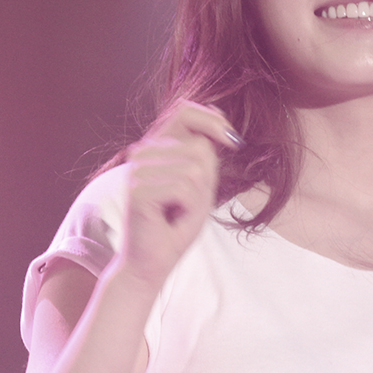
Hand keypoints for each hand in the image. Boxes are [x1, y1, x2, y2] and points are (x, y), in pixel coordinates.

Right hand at [118, 101, 241, 287]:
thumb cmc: (176, 225)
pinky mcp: (138, 190)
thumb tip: (219, 116)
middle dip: (207, 180)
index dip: (213, 120)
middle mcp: (142, 153)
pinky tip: (171, 219)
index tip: (235, 141)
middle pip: (198, 147)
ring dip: (198, 198)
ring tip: (178, 212)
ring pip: (195, 169)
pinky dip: (189, 209)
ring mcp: (137, 170)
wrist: (152, 262)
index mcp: (155, 146)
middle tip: (187, 203)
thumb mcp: (200, 184)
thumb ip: (205, 151)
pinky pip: (185, 190)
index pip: (185, 111)